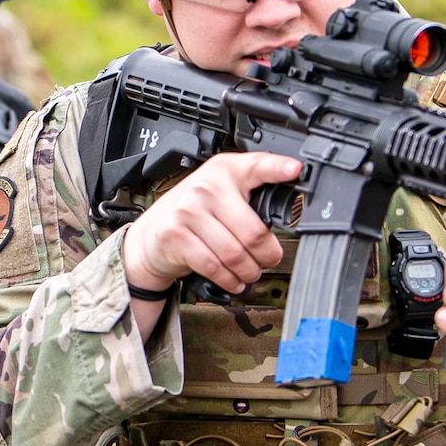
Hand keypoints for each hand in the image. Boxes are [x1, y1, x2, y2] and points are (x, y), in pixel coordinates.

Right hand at [122, 153, 301, 294]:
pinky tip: (234, 280)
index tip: (295, 169)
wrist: (150, 235)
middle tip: (269, 260)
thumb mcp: (220, 194)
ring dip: (249, 272)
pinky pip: (214, 266)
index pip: (257, 166)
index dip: (278, 168)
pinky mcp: (175, 236)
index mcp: (225, 170)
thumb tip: (285, 216)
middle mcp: (206, 186)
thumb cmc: (193, 215)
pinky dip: (230, 280)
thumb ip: (250, 196)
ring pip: (235, 254)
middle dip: (268, 255)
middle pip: (254, 232)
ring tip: (251, 272)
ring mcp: (188, 210)